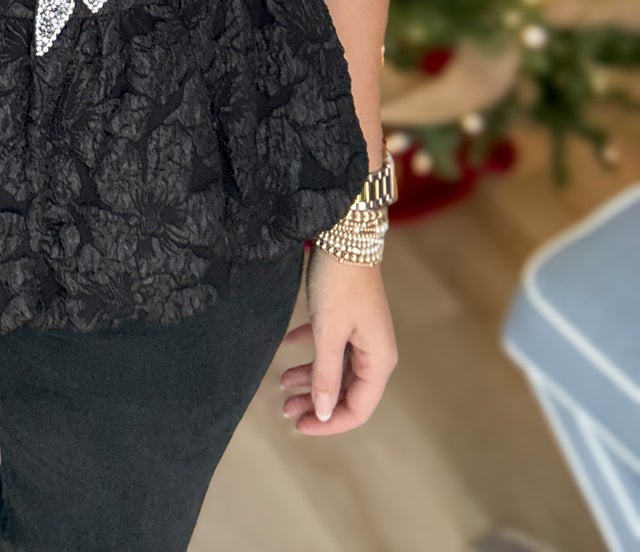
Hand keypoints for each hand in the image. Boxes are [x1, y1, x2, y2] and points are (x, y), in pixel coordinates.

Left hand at [277, 247, 396, 432]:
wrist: (345, 233)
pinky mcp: (349, 317)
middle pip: (345, 390)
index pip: (357, 408)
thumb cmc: (339, 283)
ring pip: (335, 368)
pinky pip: (330, 345)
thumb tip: (322, 413)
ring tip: (280, 385)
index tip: (299, 426)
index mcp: (378, 361)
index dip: (329, 424)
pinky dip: (309, 349)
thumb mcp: (328, 332)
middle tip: (285, 410)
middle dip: (315, 402)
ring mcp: (362, 333)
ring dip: (309, 378)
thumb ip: (325, 375)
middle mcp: (374, 351)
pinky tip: (286, 346)